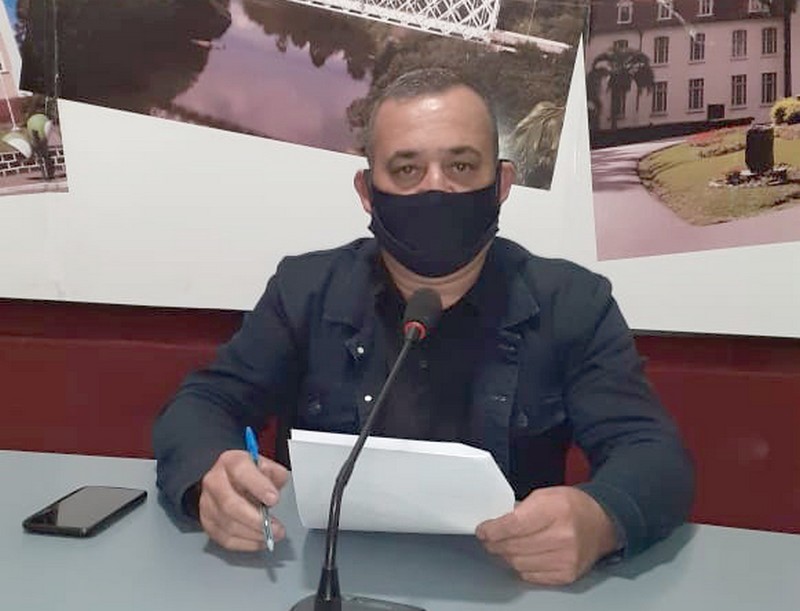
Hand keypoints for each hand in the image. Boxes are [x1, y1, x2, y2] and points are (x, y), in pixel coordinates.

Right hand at [199, 449, 288, 550]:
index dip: (258, 486)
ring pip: (228, 525)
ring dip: (254, 534)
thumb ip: (274, 472)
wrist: (223, 479)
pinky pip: (226, 539)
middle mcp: (214, 481)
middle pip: (231, 505)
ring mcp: (208, 504)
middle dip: (257, 520)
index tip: (274, 499)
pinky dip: (246, 543)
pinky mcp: (208, 522)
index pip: (241, 472)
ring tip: (272, 535)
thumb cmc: (247, 473)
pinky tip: (260, 541)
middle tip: (276, 527)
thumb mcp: (263, 464)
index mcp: (230, 462)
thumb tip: (277, 486)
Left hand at [476, 486, 617, 584]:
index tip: (483, 531)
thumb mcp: (544, 495)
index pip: (514, 525)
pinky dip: (522, 566)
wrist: (601, 522)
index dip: (493, 530)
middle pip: (514, 546)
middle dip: (496, 543)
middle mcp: (563, 536)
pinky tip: (525, 555)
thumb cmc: (570, 506)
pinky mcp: (567, 574)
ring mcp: (567, 558)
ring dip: (507, 555)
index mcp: (555, 509)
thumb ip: (519, 509)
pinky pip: (531, 576)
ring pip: (519, 563)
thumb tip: (493, 525)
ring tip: (507, 546)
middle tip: (490, 539)